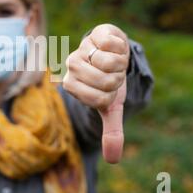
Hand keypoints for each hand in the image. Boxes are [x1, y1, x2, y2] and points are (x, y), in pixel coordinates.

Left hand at [63, 24, 129, 163]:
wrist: (112, 55)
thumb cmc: (109, 82)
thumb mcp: (112, 107)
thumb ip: (111, 131)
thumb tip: (113, 160)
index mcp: (73, 85)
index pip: (98, 98)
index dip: (110, 95)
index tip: (108, 90)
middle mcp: (73, 66)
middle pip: (104, 80)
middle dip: (116, 80)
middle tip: (112, 75)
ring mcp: (83, 48)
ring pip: (108, 62)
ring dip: (119, 65)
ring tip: (113, 62)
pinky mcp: (96, 33)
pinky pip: (111, 43)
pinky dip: (120, 48)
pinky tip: (114, 48)